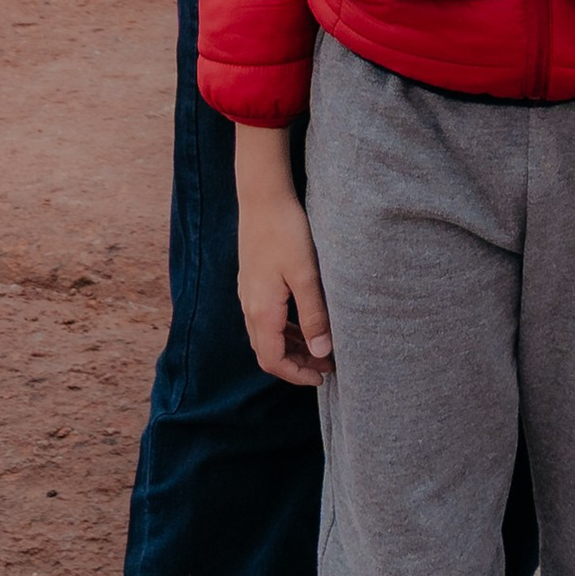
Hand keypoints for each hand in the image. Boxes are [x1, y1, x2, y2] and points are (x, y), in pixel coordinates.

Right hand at [233, 124, 332, 385]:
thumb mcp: (306, 275)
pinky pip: (266, 318)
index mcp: (262, 312)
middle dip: (296, 364)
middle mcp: (250, 308)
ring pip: (267, 335)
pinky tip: (304, 322)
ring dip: (292, 347)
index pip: (273, 361)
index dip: (296, 375)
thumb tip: (322, 353)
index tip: (321, 377)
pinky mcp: (252, 282)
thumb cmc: (287, 232)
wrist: (262, 197)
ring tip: (320, 347)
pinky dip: (285, 329)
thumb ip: (314, 315)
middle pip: (268, 352)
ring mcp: (249, 294)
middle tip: (326, 366)